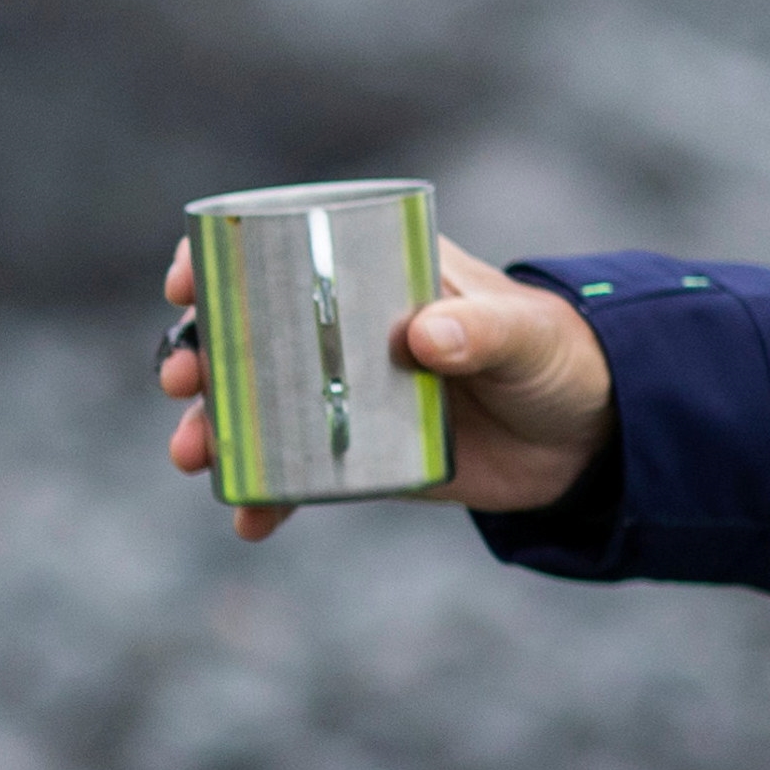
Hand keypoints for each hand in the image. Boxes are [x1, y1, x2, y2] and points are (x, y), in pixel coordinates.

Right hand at [155, 242, 613, 543]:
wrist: (589, 439)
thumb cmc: (557, 356)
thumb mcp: (524, 336)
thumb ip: (481, 331)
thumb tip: (423, 338)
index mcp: (373, 272)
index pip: (279, 249)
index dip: (219, 262)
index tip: (186, 287)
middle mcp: (344, 329)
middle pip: (244, 333)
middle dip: (197, 356)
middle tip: (180, 380)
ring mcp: (343, 393)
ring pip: (254, 406)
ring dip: (213, 428)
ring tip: (192, 455)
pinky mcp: (356, 454)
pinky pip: (295, 475)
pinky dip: (266, 497)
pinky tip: (249, 520)